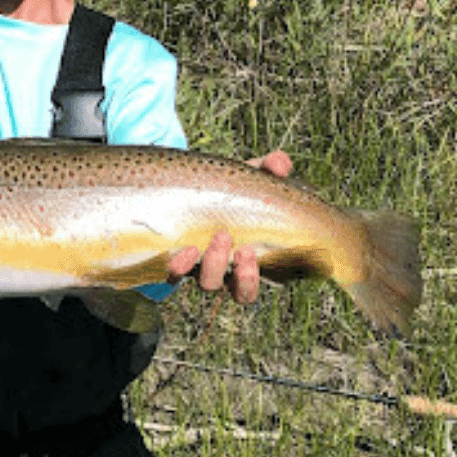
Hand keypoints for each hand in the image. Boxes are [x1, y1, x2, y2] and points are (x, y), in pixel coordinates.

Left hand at [167, 150, 292, 303]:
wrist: (184, 188)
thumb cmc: (228, 189)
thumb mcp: (249, 177)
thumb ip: (268, 169)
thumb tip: (281, 163)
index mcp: (255, 254)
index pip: (271, 278)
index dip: (272, 275)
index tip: (259, 252)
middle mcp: (230, 269)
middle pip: (242, 293)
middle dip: (246, 278)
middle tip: (243, 250)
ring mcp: (202, 268)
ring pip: (210, 285)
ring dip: (216, 266)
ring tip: (219, 237)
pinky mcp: (176, 263)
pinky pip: (176, 276)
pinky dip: (180, 267)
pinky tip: (183, 250)